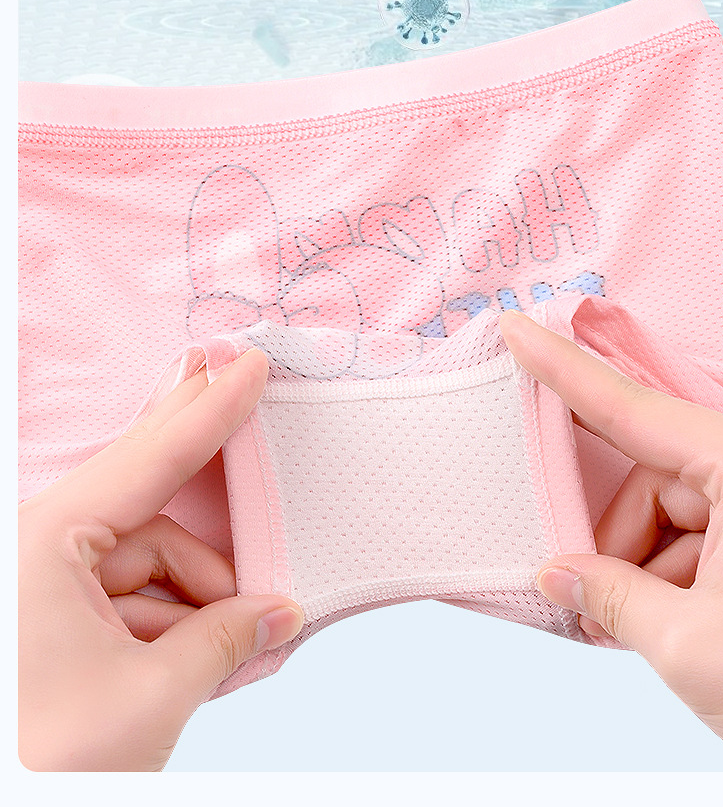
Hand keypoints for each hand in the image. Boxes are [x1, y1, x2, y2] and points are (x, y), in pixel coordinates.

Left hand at [18, 349, 302, 771]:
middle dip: (206, 475)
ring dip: (199, 595)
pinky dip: (173, 622)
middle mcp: (38, 549)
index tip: (250, 365)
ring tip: (249, 634)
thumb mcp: (151, 697)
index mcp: (46, 541)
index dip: (210, 412)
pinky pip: (128, 600)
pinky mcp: (48, 625)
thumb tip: (281, 615)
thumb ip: (224, 642)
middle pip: (144, 499)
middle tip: (251, 403)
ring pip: (144, 563)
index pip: (150, 461)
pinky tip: (214, 650)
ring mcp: (41, 586)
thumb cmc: (46, 760)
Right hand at [500, 311, 722, 764]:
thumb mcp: (691, 645)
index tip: (517, 330)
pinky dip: (669, 580)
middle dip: (613, 540)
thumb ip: (612, 600)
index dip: (565, 373)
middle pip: (651, 480)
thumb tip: (556, 577)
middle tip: (581, 597)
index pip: (635, 410)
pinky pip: (698, 541)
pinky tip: (657, 627)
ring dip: (641, 570)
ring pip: (671, 515)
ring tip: (632, 631)